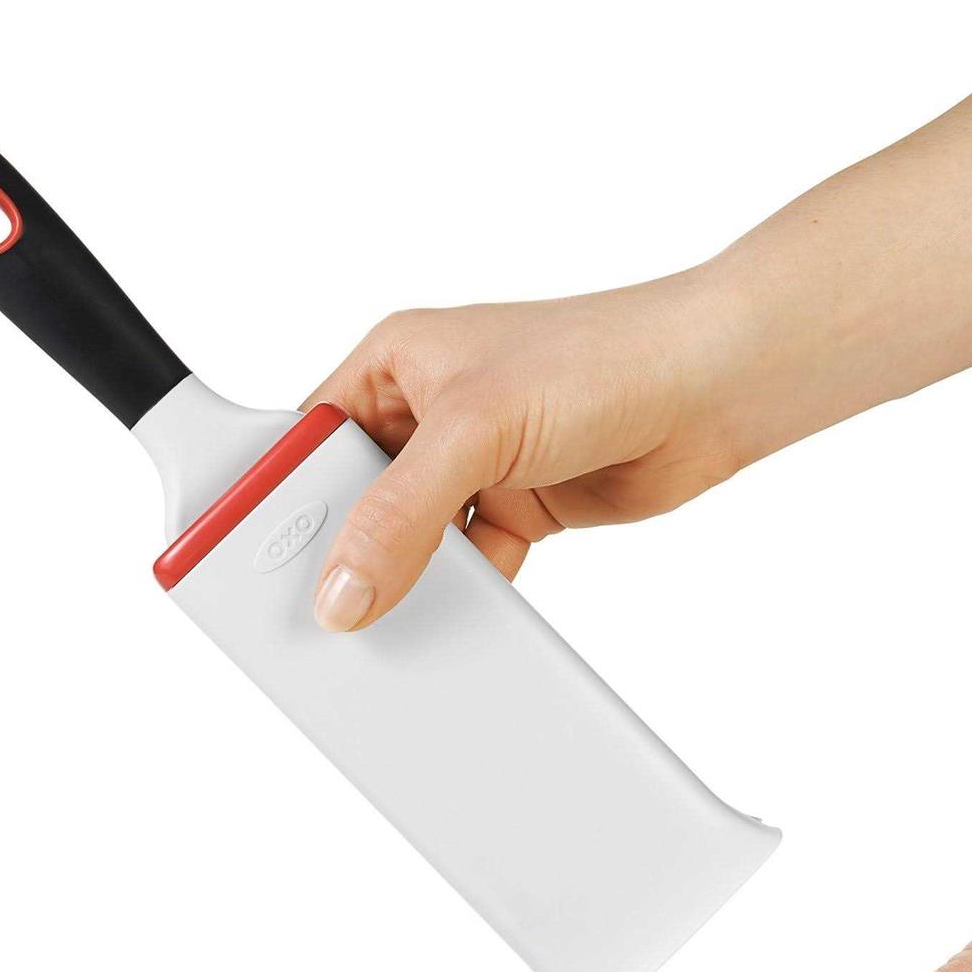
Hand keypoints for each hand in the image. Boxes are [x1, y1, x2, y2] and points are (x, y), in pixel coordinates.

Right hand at [301, 272, 754, 631]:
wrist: (712, 387)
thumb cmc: (601, 356)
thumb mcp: (476, 429)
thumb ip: (400, 514)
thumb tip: (342, 590)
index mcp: (394, 363)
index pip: (309, 441)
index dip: (283, 501)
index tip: (260, 564)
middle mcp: (428, 411)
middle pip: (357, 500)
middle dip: (348, 550)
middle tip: (326, 608)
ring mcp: (475, 463)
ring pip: (415, 540)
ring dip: (411, 577)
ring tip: (388, 616)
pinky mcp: (520, 506)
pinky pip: (471, 564)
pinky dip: (467, 592)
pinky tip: (461, 612)